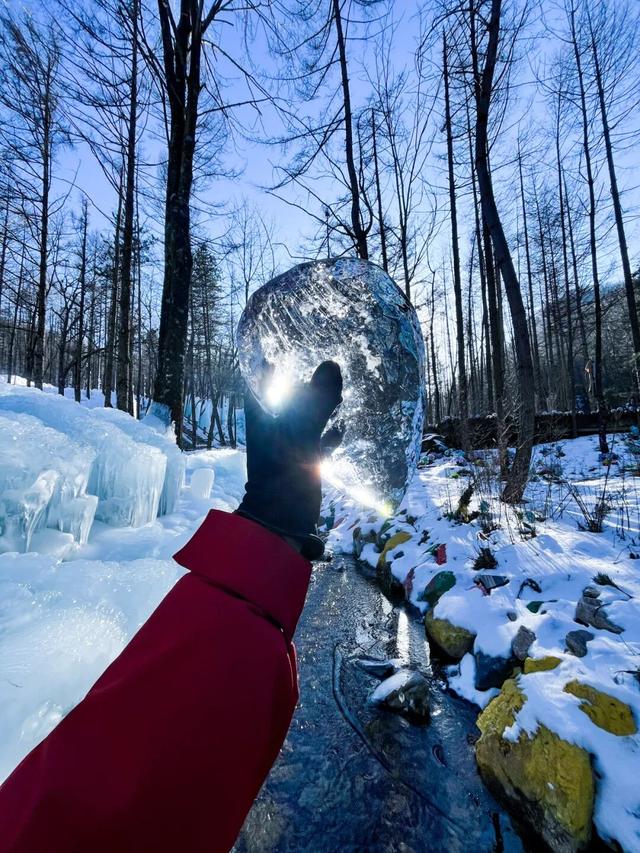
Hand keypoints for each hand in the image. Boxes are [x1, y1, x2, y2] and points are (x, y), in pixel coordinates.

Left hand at [235, 361, 342, 559]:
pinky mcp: (301, 463)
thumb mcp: (300, 435)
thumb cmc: (283, 476)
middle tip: (327, 365)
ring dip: (321, 407)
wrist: (283, 523)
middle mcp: (271, 428)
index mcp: (262, 418)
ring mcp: (287, 446)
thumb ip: (316, 402)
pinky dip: (328, 434)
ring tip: (341, 393)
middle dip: (306, 384)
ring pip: (304, 418)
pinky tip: (343, 429)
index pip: (260, 380)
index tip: (286, 344)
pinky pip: (316, 441)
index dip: (270, 362)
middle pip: (286, 397)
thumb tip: (331, 365)